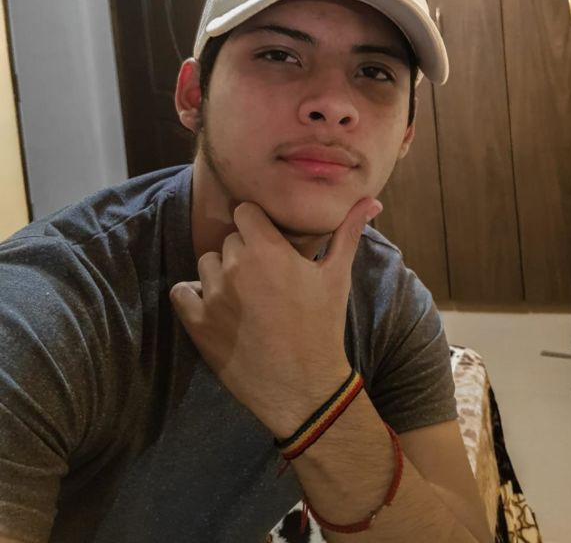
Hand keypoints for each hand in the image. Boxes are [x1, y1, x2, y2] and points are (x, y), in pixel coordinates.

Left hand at [170, 197, 382, 437]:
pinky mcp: (197, 324)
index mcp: (268, 249)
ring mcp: (213, 295)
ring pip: (206, 263)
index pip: (245, 212)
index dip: (257, 225)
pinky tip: (215, 308)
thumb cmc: (323, 327)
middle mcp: (236, 267)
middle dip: (244, 252)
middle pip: (229, 239)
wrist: (304, 387)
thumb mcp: (338, 276)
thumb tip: (372, 200)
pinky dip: (194, 296)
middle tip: (264, 277)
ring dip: (221, 274)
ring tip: (243, 296)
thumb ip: (348, 232)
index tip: (267, 242)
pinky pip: (181, 292)